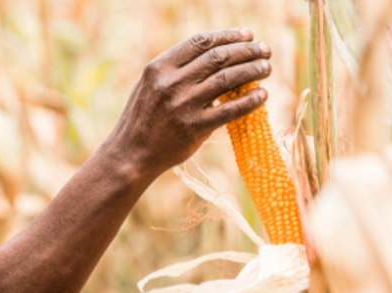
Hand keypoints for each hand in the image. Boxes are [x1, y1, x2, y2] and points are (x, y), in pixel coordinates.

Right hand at [111, 28, 271, 175]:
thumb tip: (214, 57)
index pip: (201, 42)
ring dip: (252, 70)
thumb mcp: (151, 85)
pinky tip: (263, 95)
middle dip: (247, 50)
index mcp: (159, 67)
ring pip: (227, 79)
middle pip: (218, 57)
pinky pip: (229, 111)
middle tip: (265, 50)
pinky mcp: (194, 128)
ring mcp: (183, 105)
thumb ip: (177, 70)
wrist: (131, 153)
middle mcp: (171, 82)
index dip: (228, 35)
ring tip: (267, 68)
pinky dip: (249, 101)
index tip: (247, 34)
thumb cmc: (143, 118)